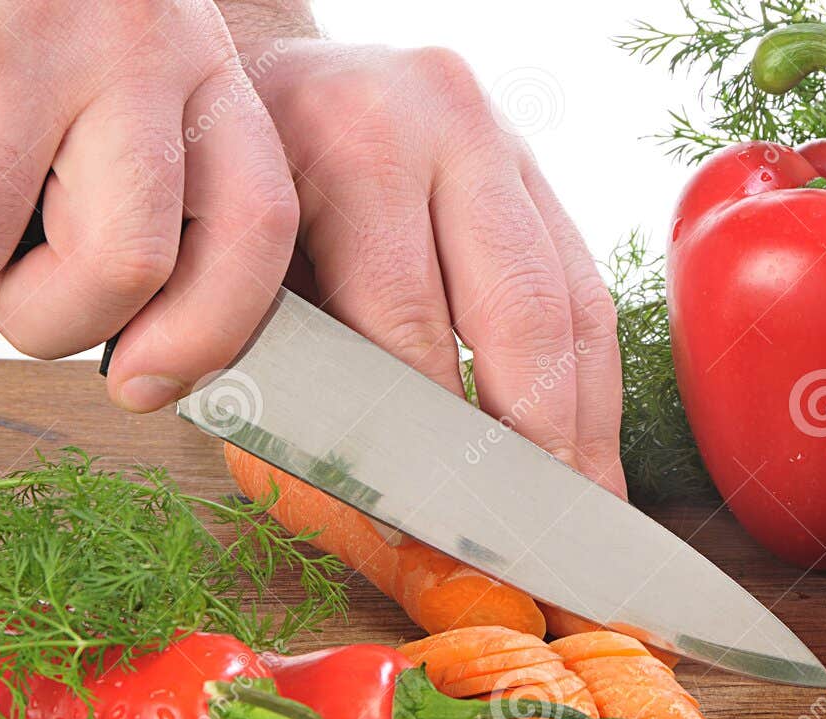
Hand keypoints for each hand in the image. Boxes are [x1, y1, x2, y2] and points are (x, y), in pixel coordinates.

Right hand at [0, 0, 298, 410]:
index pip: (254, 228)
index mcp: (205, 74)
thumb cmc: (29, 19)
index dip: (209, 334)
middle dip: (46, 317)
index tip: (145, 385)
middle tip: (4, 271)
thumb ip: (157, 191)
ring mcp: (23, 41)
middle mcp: (135, 51)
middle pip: (123, 269)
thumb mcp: (131, 77)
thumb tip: (143, 367)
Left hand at [220, 30, 625, 494]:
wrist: (257, 82)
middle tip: (539, 528)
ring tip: (584, 503)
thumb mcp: (235, 271)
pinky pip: (585, 288)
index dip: (425, 438)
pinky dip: (590, 378)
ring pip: (572, 305)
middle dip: (536, 438)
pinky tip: (587, 443)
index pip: (409, 321)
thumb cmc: (236, 193)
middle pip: (518, 312)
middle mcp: (442, 118)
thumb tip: (375, 515)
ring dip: (584, 419)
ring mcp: (503, 137)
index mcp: (349, 138)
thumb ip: (287, 377)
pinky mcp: (537, 167)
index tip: (435, 523)